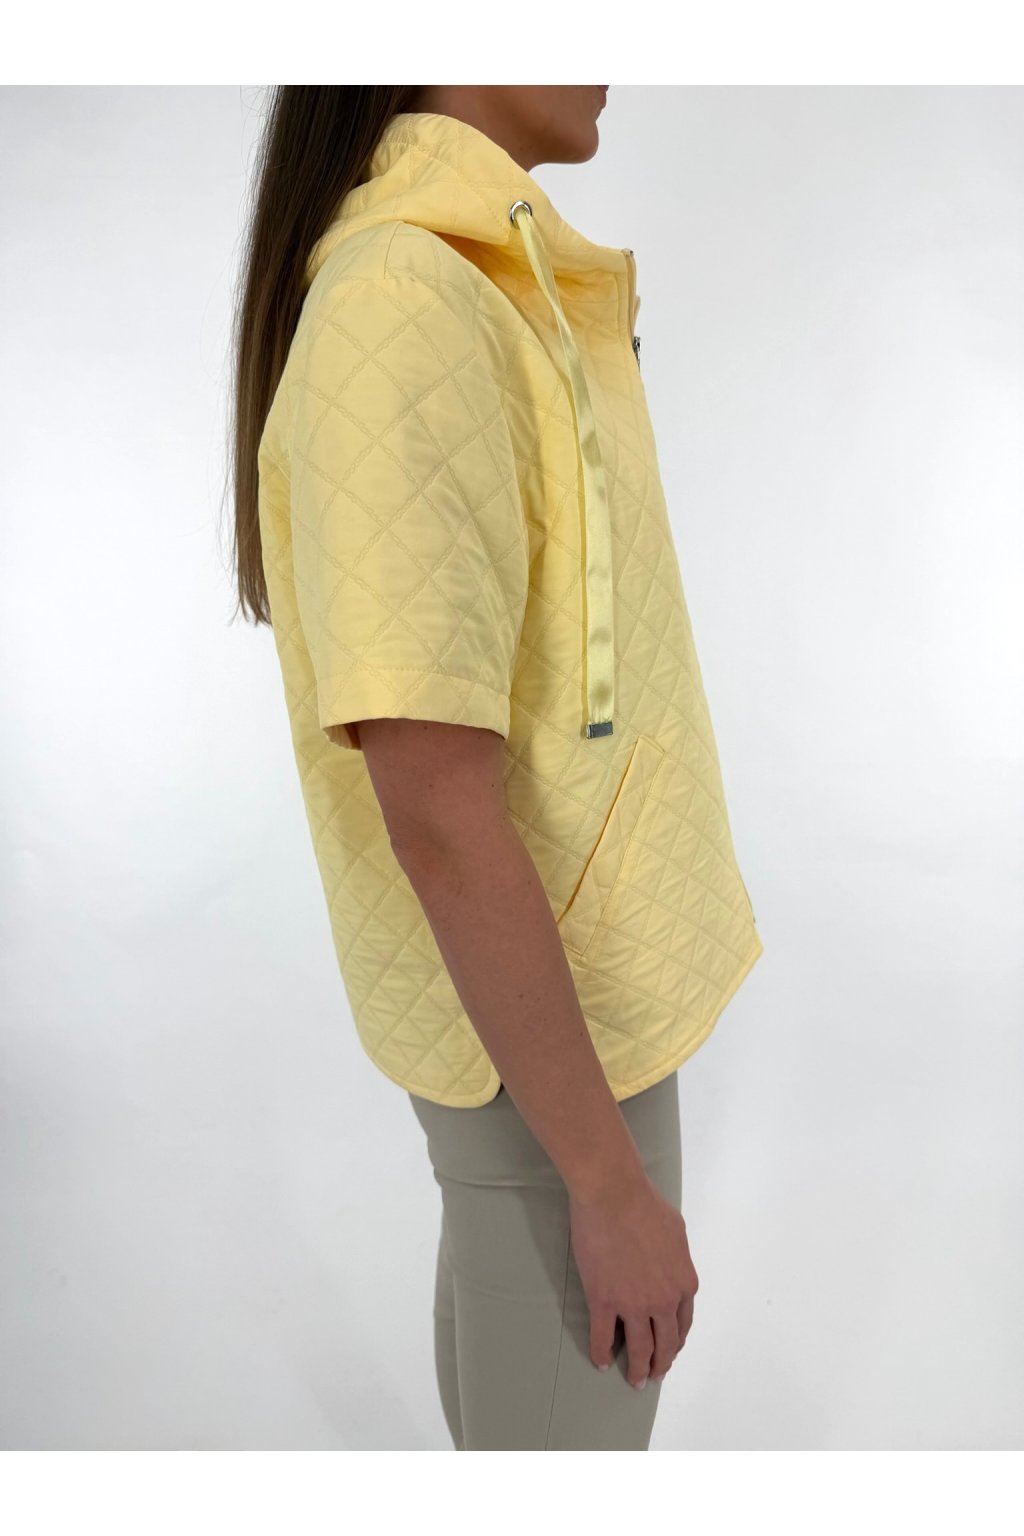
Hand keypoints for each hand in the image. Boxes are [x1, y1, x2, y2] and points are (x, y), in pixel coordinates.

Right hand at [568, 1172, 698, 1388]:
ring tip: (634, 1381)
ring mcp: (633, 1304)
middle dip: (660, 1364)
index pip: (683, 1323)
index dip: (676, 1341)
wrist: (613, 1195)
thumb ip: (676, 1257)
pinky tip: (601, 1362)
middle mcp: (663, 1301)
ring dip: (638, 1369)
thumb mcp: (676, 1231)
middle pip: (665, 1343)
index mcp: (683, 1283)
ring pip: (639, 1349)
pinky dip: (601, 1353)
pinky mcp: (604, 1302)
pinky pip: (603, 1337)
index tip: (670, 1351)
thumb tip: (670, 1265)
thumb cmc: (645, 1204)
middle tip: (654, 1376)